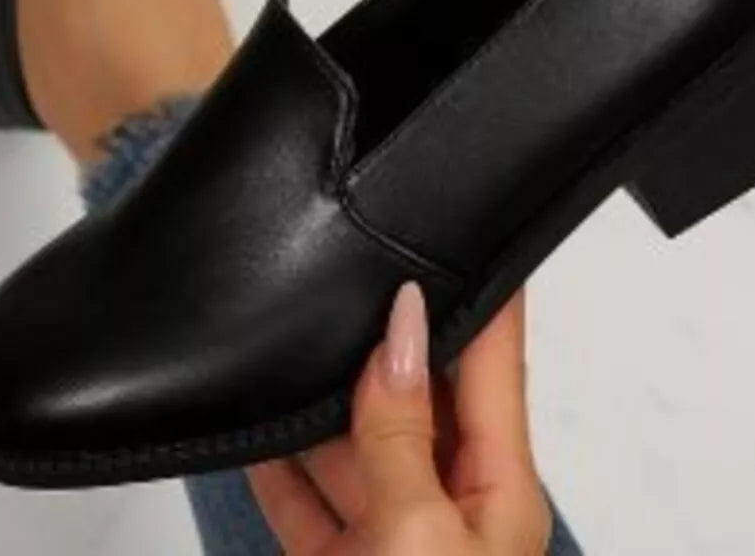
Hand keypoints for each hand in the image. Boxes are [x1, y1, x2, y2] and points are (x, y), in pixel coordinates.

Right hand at [249, 284, 549, 554]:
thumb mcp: (418, 534)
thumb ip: (401, 431)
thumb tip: (401, 329)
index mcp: (499, 494)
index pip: (496, 366)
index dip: (485, 297)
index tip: (468, 230)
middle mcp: (451, 509)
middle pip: (421, 399)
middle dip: (387, 340)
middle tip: (355, 267)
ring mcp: (393, 540)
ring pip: (357, 447)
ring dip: (323, 402)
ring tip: (293, 330)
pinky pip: (306, 499)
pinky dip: (279, 467)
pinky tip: (254, 428)